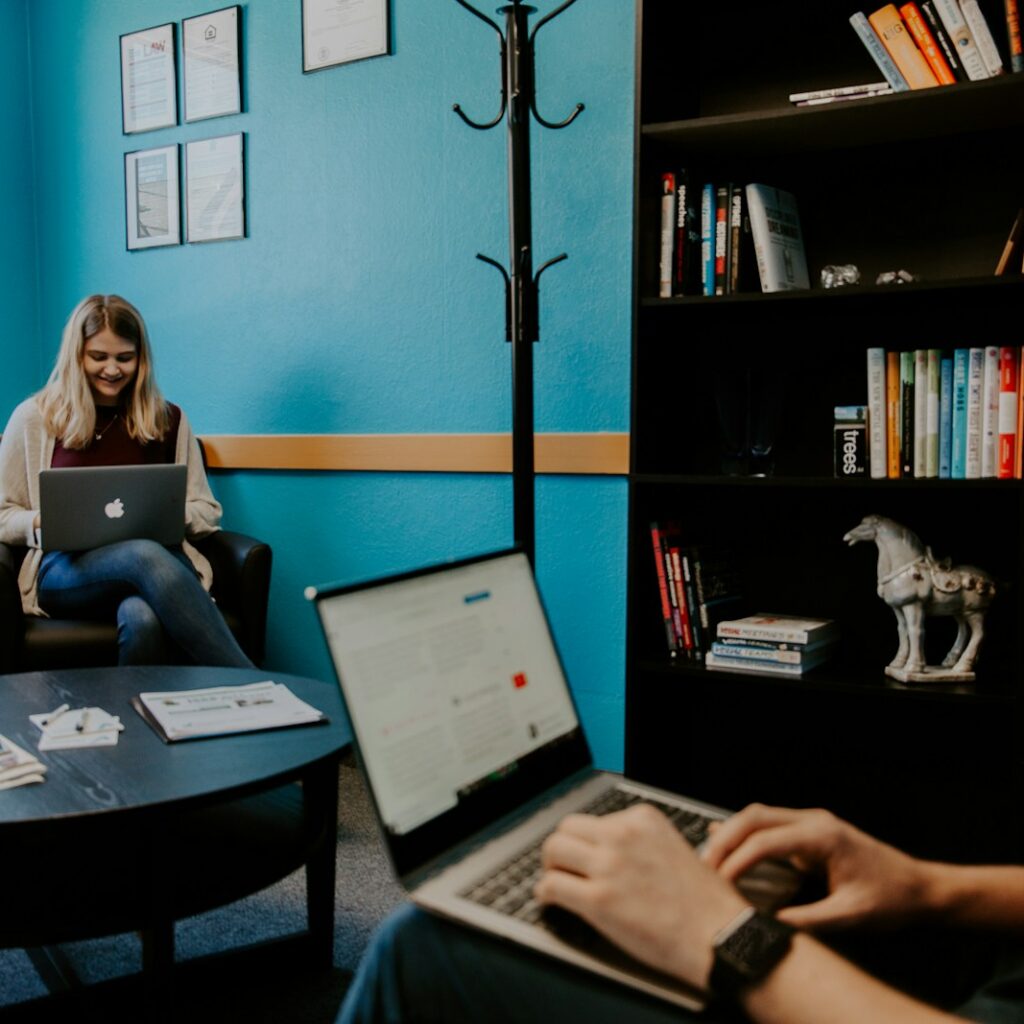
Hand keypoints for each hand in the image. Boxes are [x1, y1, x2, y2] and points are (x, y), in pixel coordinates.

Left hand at [534, 804, 747, 988]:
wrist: (720, 936)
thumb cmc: (705, 902)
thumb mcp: (673, 848)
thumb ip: (640, 843)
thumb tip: (609, 852)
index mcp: (642, 820)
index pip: (595, 819)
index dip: (587, 842)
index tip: (585, 855)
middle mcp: (622, 835)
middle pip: (567, 828)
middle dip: (562, 848)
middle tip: (562, 866)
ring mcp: (609, 865)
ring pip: (553, 850)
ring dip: (550, 867)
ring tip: (555, 881)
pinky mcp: (598, 899)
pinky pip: (552, 886)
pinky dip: (545, 894)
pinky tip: (551, 900)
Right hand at [702, 804, 930, 931]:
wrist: (920, 887)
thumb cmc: (891, 900)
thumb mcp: (850, 916)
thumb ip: (807, 920)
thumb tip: (767, 926)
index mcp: (823, 836)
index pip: (765, 841)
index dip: (737, 861)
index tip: (720, 883)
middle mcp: (814, 821)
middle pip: (754, 817)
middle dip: (724, 840)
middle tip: (704, 867)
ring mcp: (811, 822)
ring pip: (758, 816)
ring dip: (731, 834)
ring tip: (710, 860)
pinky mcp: (810, 831)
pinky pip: (768, 825)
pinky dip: (744, 834)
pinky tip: (723, 838)